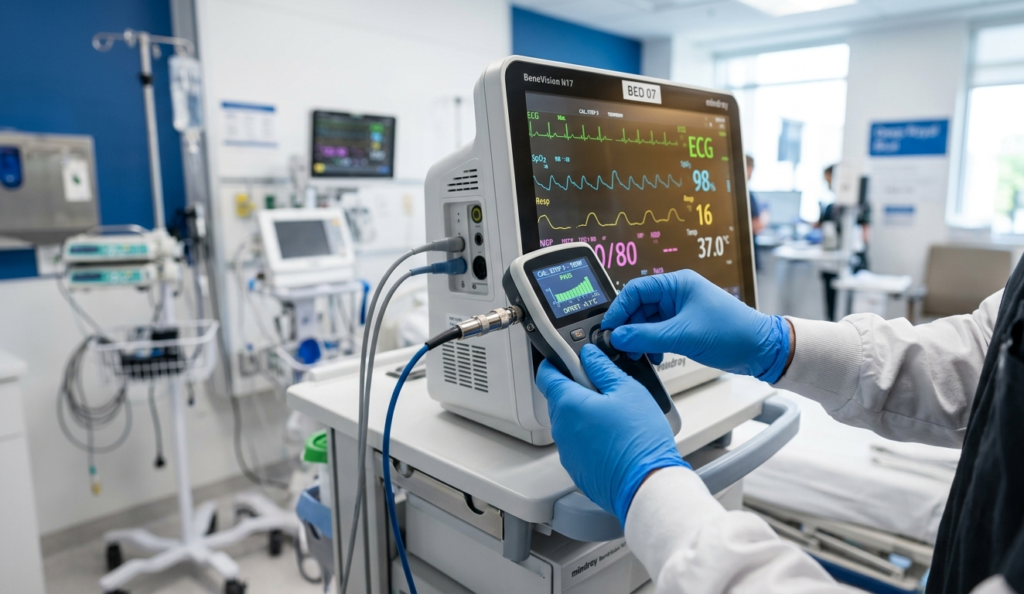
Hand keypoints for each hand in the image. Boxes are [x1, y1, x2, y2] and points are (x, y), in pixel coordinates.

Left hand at [536, 345, 688, 525]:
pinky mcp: (577, 468)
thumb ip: (602, 368)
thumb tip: (589, 355)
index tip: (569, 359)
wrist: (646, 485)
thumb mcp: (627, 390)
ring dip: (585, 415)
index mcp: (568, 404)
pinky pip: (578, 445)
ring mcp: (567, 451)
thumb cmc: (639, 440)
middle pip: (560, 399)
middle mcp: (561, 429)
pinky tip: (615, 439)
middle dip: (578, 390)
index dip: (556, 362)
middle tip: (605, 389)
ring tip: (616, 417)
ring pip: (570, 423)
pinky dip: (590, 438)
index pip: (546, 375)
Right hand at [602, 270, 790, 382]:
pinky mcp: (685, 326)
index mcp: (677, 283)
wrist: (760, 349)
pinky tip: (655, 357)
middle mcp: (677, 293)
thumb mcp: (682, 335)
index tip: (608, 329)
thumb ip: (645, 336)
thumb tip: (617, 337)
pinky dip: (652, 344)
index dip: (619, 309)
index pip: (635, 290)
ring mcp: (681, 310)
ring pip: (647, 321)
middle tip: (621, 346)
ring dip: (640, 339)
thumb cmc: (731, 333)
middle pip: (638, 306)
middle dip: (629, 327)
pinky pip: (658, 332)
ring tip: (638, 355)